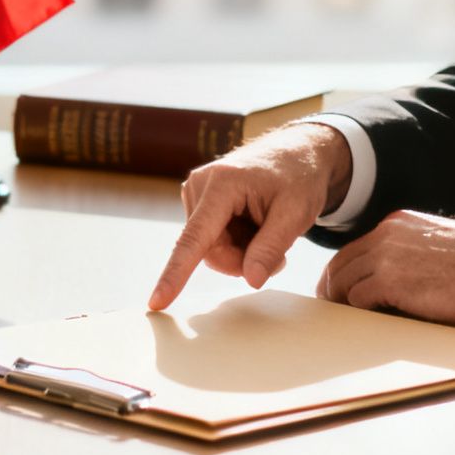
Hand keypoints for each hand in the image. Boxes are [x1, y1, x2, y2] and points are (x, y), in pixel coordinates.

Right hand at [148, 122, 351, 310]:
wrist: (298, 152)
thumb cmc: (299, 177)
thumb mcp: (296, 213)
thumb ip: (271, 248)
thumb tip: (250, 281)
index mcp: (222, 184)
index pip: (194, 239)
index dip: (175, 274)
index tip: (155, 302)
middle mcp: (199, 186)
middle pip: (210, 252)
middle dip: (243, 262)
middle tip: (279, 256)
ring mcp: (196, 193)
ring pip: (212, 250)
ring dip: (243, 252)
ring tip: (269, 231)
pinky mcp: (200, 202)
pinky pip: (213, 241)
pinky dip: (238, 243)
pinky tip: (256, 226)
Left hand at [316, 210, 454, 326]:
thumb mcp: (436, 243)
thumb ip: (411, 250)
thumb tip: (399, 274)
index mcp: (397, 224)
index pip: (357, 246)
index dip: (345, 269)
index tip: (339, 285)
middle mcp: (386, 235)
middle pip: (342, 262)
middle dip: (332, 284)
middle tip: (330, 304)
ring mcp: (385, 256)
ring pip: (344, 281)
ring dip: (342, 300)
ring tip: (343, 316)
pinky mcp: (389, 281)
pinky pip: (357, 298)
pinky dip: (357, 310)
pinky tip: (366, 319)